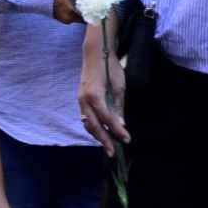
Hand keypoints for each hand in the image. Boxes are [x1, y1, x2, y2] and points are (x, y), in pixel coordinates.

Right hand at [77, 24, 128, 155]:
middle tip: (113, 152)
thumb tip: (121, 124)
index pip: (106, 118)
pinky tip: (101, 132)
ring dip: (97, 135)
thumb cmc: (110, 68)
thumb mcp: (119, 86)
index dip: (117, 130)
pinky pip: (86, 118)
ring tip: (108, 145)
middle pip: (93, 126)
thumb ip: (118, 106)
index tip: (127, 139)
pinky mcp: (81, 100)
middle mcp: (84, 100)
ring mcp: (80, 100)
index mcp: (95, 96)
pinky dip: (93, 127)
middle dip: (104, 140)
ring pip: (87, 123)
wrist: (95, 55)